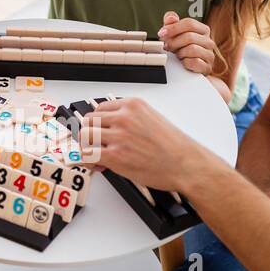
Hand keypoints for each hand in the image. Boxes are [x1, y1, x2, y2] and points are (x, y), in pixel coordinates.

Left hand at [78, 97, 204, 192]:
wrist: (185, 163)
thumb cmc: (174, 146)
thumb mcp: (152, 119)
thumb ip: (130, 120)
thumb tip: (112, 128)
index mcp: (132, 105)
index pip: (100, 108)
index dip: (98, 123)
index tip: (100, 131)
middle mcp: (124, 117)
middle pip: (89, 120)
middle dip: (91, 134)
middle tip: (97, 145)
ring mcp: (118, 136)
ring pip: (84, 136)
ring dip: (89, 146)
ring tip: (99, 155)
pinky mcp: (115, 155)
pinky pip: (87, 154)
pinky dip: (89, 161)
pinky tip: (98, 165)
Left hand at [158, 11, 218, 75]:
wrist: (187, 68)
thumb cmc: (181, 48)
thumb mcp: (174, 34)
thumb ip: (171, 23)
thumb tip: (171, 18)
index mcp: (203, 30)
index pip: (189, 23)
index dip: (173, 28)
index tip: (161, 33)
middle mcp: (209, 41)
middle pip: (190, 36)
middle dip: (174, 42)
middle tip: (167, 47)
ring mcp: (210, 55)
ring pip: (192, 49)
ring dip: (180, 53)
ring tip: (177, 55)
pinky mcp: (207, 67)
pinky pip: (195, 62)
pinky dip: (185, 62)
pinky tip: (183, 62)